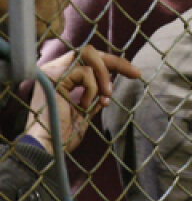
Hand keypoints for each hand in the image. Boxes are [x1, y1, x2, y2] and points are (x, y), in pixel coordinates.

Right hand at [25, 46, 140, 152]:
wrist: (47, 149)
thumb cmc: (63, 135)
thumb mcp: (85, 111)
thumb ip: (94, 95)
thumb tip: (107, 87)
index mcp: (60, 78)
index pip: (89, 59)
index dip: (112, 63)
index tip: (134, 74)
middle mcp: (54, 70)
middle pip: (90, 51)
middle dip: (116, 62)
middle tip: (135, 74)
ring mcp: (52, 72)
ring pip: (89, 54)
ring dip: (104, 76)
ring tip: (105, 97)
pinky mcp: (53, 77)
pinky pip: (85, 72)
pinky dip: (92, 88)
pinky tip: (84, 106)